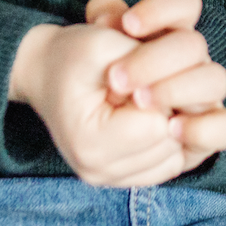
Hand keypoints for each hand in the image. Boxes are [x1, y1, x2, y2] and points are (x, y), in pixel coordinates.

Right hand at [12, 0, 225, 186]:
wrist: (45, 74)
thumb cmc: (74, 55)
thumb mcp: (102, 43)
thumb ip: (145, 69)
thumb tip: (180, 108)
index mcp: (90, 143)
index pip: (161, 124)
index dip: (161, 90)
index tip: (135, 75)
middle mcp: (101, 173)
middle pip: (174, 143)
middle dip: (170, 106)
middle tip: (141, 85)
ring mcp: (113, 181)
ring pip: (179, 156)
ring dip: (172, 123)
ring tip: (143, 100)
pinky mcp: (128, 180)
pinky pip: (172, 164)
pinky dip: (170, 140)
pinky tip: (149, 117)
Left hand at [83, 0, 225, 124]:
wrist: (68, 114)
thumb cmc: (78, 75)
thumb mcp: (83, 54)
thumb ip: (111, 44)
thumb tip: (138, 72)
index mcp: (168, 29)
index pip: (186, 3)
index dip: (162, 10)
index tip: (128, 25)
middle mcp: (188, 61)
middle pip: (195, 46)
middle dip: (155, 61)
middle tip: (117, 80)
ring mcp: (199, 98)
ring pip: (215, 81)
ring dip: (176, 88)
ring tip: (140, 102)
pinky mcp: (200, 135)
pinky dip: (204, 128)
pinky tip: (172, 130)